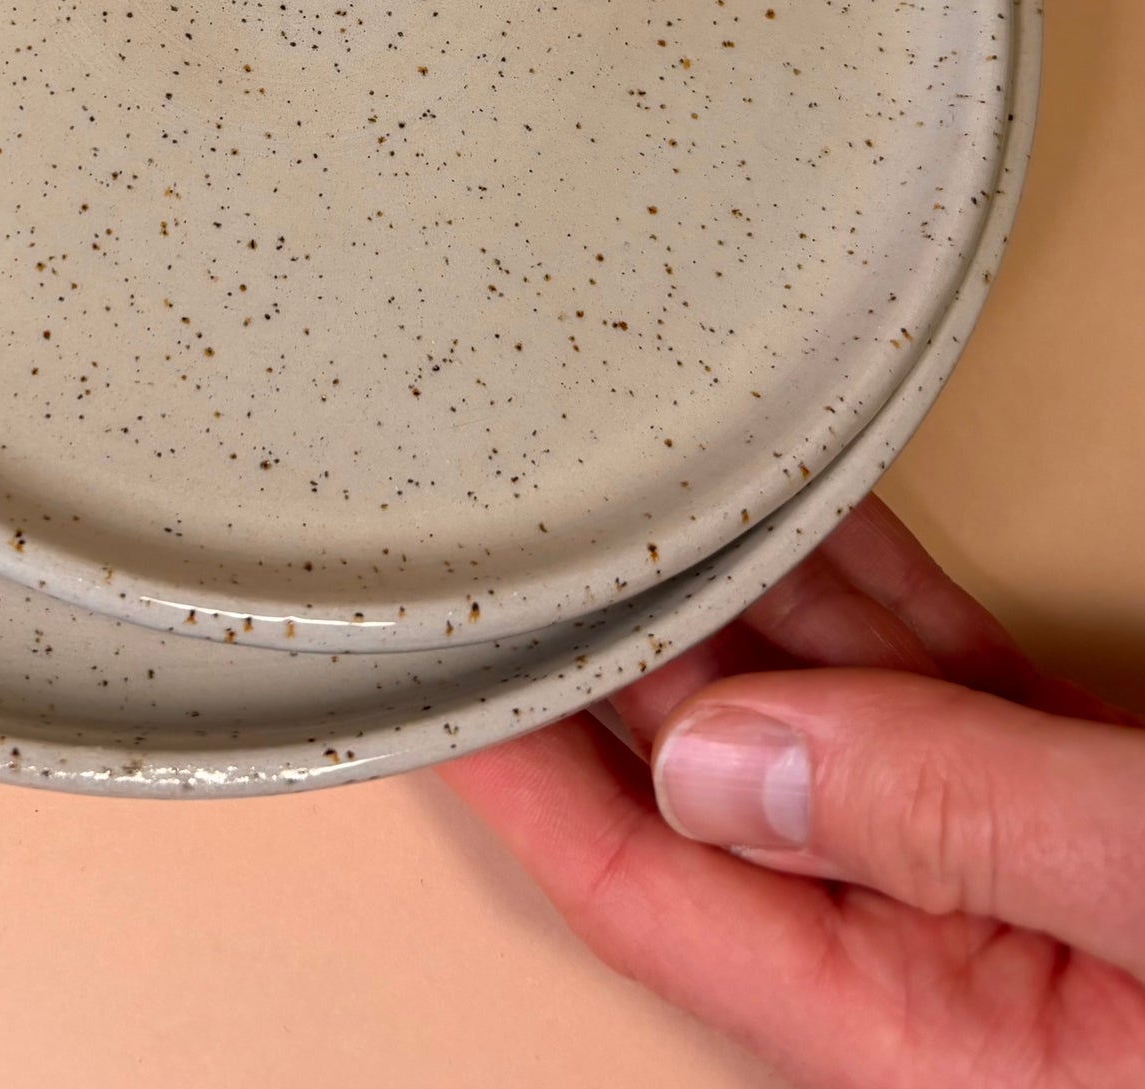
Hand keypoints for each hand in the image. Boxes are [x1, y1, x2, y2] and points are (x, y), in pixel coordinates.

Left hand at [442, 497, 1144, 1088]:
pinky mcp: (1075, 794)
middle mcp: (941, 959)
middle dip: (621, 638)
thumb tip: (722, 754)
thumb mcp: (1140, 887)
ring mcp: (1003, 873)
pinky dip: (869, 580)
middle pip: (715, 778)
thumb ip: (942, 820)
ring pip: (822, 704)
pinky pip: (936, 675)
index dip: (524, 775)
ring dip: (742, 583)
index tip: (432, 670)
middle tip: (527, 514)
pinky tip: (806, 499)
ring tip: (647, 474)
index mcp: (923, 1041)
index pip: (648, 896)